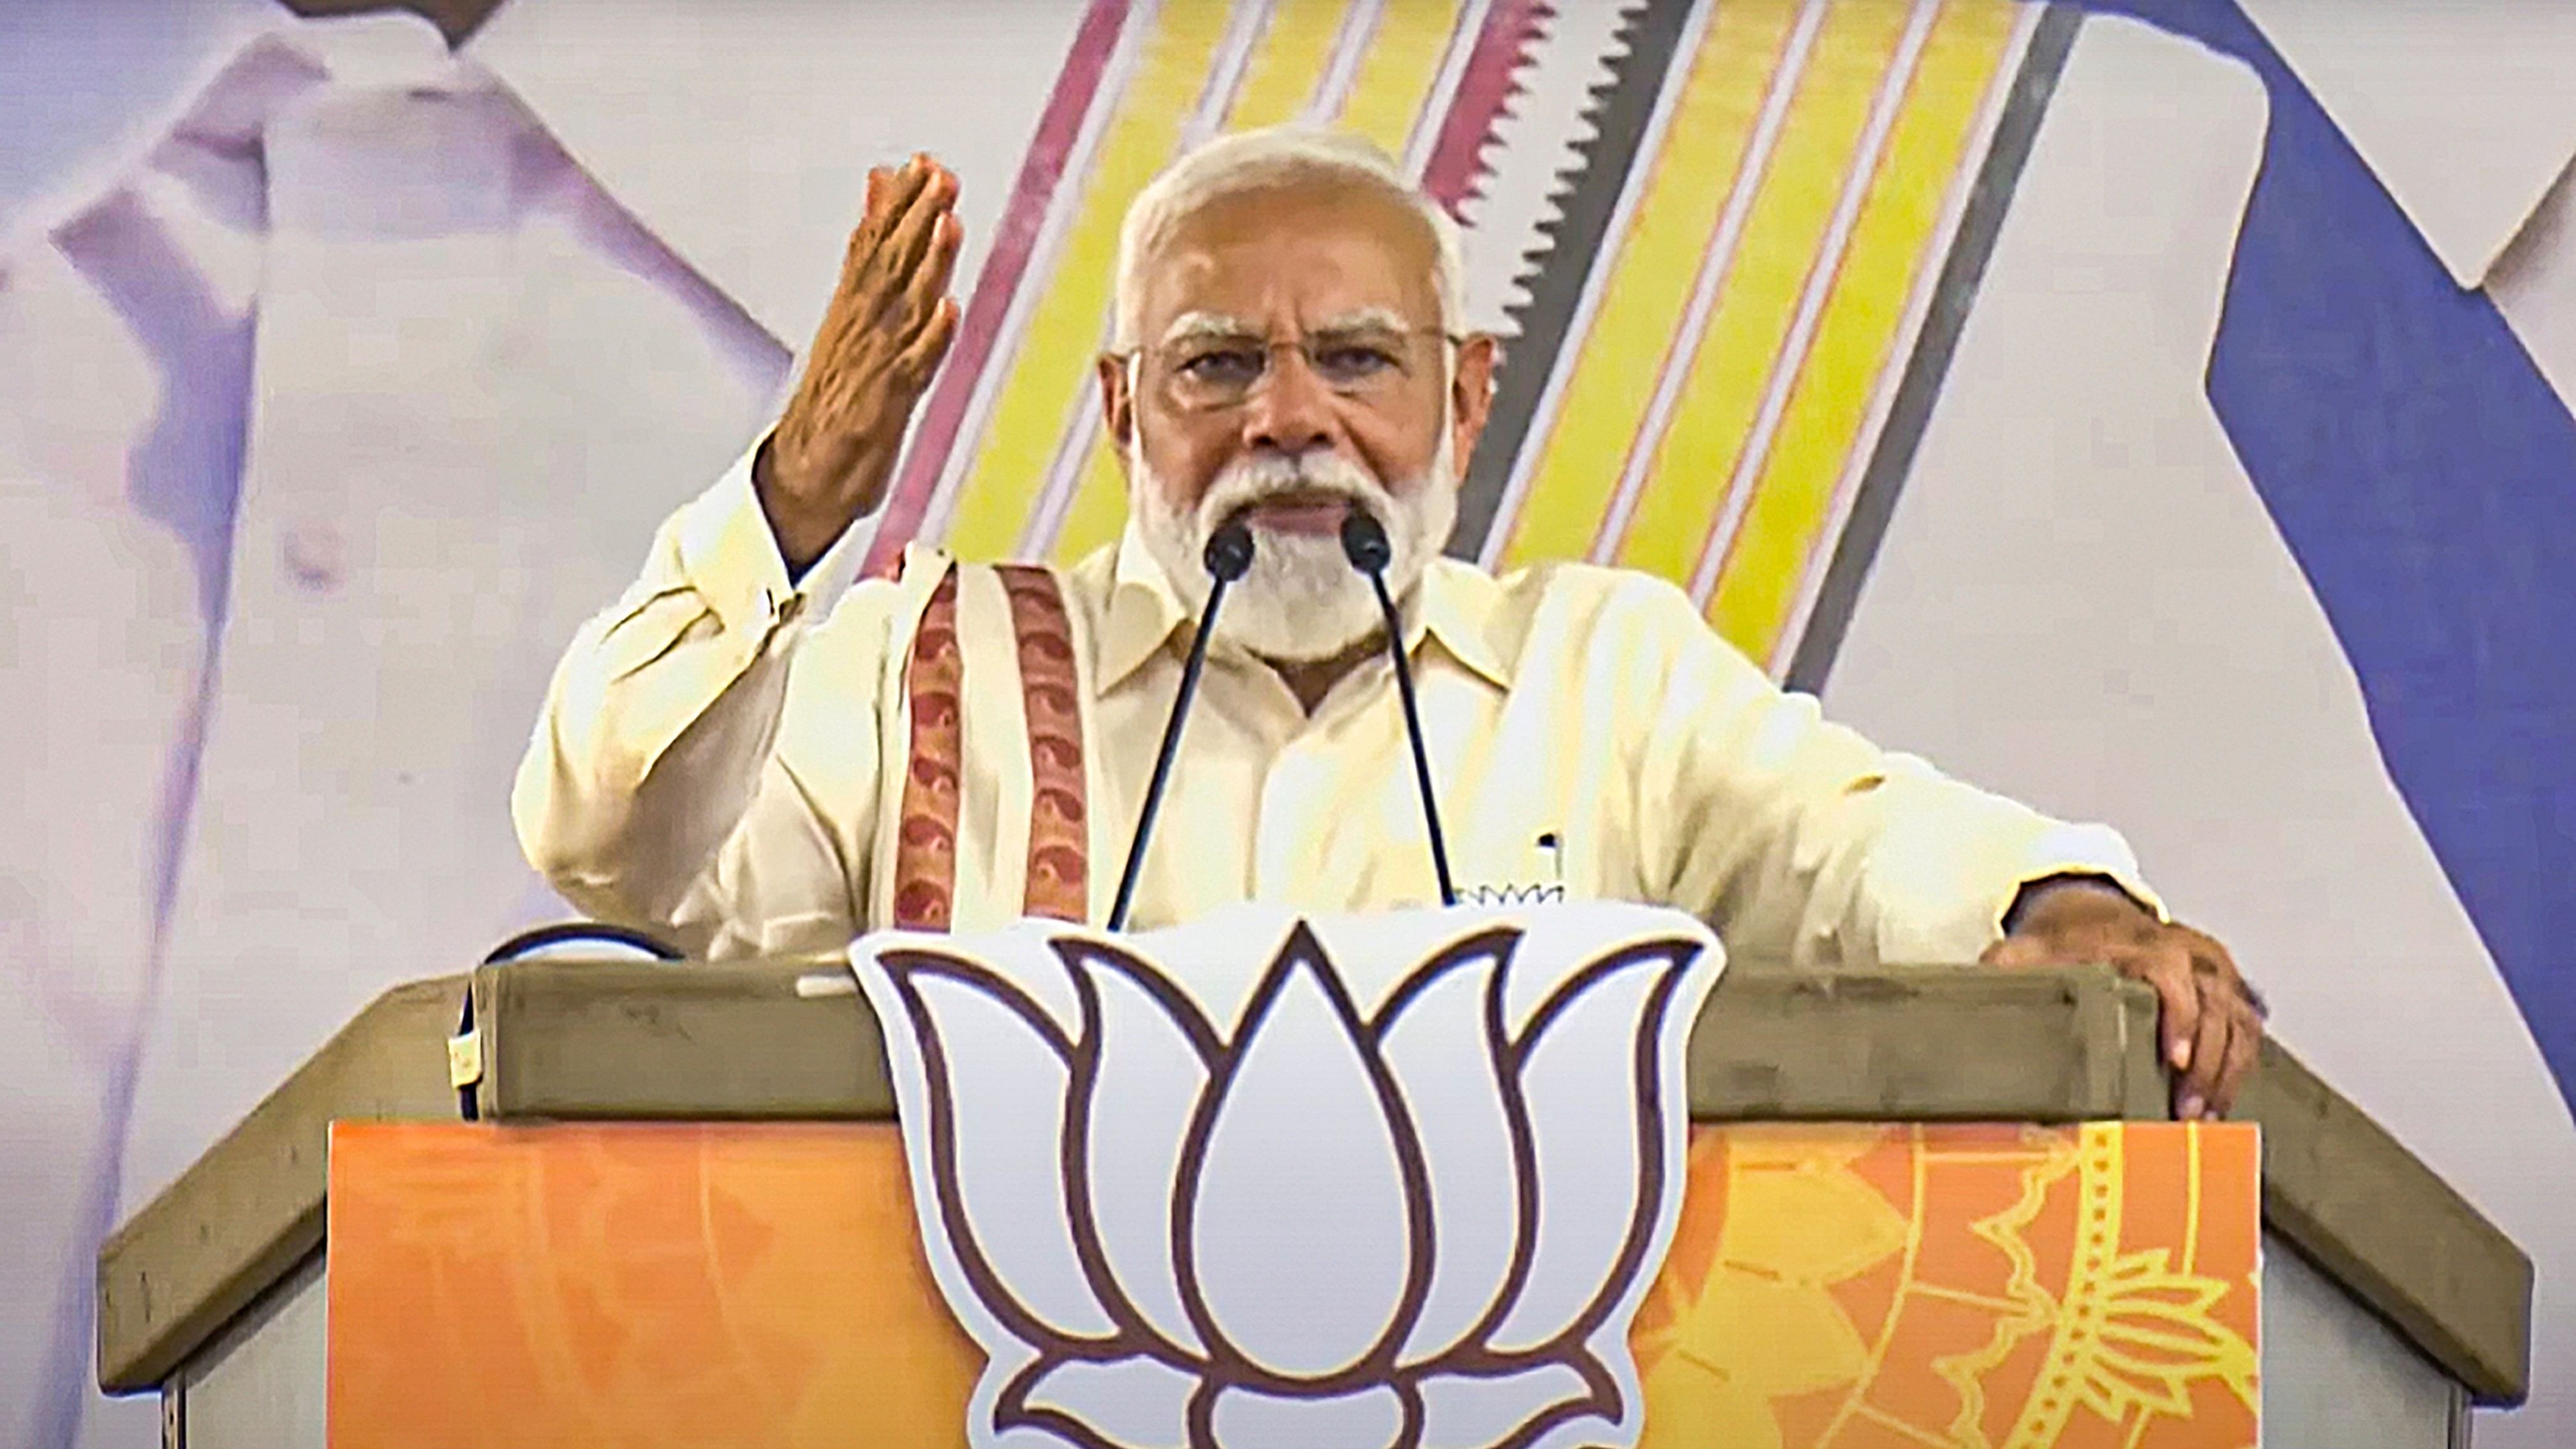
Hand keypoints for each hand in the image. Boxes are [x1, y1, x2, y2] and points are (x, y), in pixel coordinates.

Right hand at [760, 155, 963, 572]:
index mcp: (851, 313)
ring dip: (928, 264)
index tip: (920, 163)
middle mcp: (861, 333)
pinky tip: (949, 310)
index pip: (872, 247)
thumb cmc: (835, 400)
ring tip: (948, 221)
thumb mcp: (848, 322)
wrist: (801, 480)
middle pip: (888, 266)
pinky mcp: (885, 409)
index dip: (897, 205)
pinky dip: (931, 339)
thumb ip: (868, 252)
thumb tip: (877, 186)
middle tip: (937, 174)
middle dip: (914, 218)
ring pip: (903, 308)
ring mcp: (874, 369)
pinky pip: (913, 370)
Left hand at [1980, 880, 2262, 1119]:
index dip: (2180, 1016)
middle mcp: (2189, 953)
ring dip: (2226, 1073)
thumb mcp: (2030, 949)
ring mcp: (2213, 972)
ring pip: (2239, 1022)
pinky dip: (2237, 1068)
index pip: (2172, 973)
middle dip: (2207, 1063)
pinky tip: (2216, 1103)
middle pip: (2216, 1006)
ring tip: (2201, 1116)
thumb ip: (2007, 966)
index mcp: (2143, 943)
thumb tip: (1979, 990)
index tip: (2175, 1058)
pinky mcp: (2228, 990)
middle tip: (2187, 1111)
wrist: (2098, 917)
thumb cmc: (2067, 943)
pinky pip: (2247, 1030)